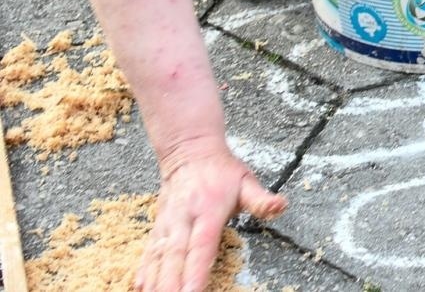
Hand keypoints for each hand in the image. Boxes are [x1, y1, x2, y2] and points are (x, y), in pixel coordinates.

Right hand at [135, 144, 284, 291]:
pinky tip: (139, 286)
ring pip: (159, 256)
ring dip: (155, 280)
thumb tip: (281, 206)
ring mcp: (168, 222)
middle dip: (171, 283)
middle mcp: (184, 218)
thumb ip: (261, 199)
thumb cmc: (222, 170)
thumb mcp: (246, 181)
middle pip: (176, 256)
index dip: (196, 270)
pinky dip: (144, 269)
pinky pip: (149, 250)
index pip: (202, 245)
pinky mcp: (158, 225)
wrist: (189, 151)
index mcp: (209, 209)